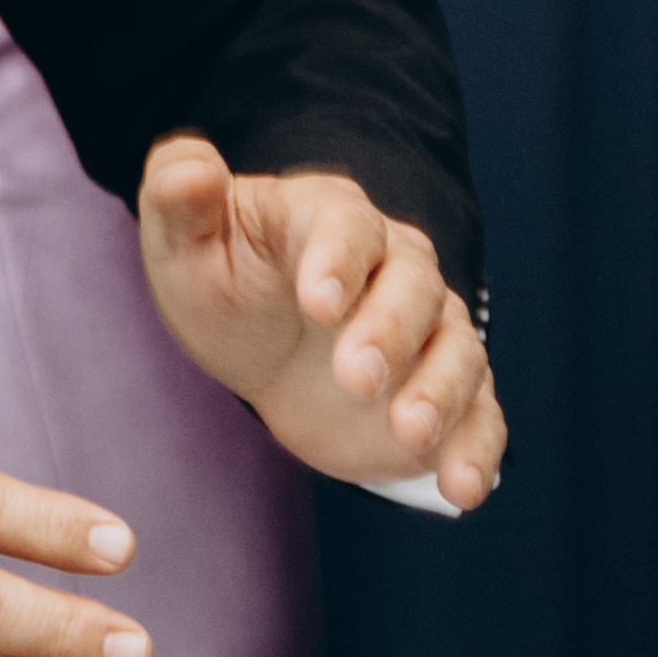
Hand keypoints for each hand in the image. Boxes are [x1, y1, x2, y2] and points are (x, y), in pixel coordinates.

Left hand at [132, 142, 500, 508]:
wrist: (264, 340)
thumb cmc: (223, 277)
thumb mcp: (184, 239)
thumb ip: (179, 194)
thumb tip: (189, 169)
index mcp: (331, 218)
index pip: (346, 226)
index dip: (337, 260)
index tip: (317, 303)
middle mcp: (395, 267)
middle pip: (414, 287)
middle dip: (391, 330)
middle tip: (356, 376)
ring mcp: (427, 332)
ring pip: (457, 350)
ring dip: (441, 390)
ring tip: (411, 432)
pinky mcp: (444, 394)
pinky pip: (479, 415)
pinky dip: (478, 449)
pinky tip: (463, 488)